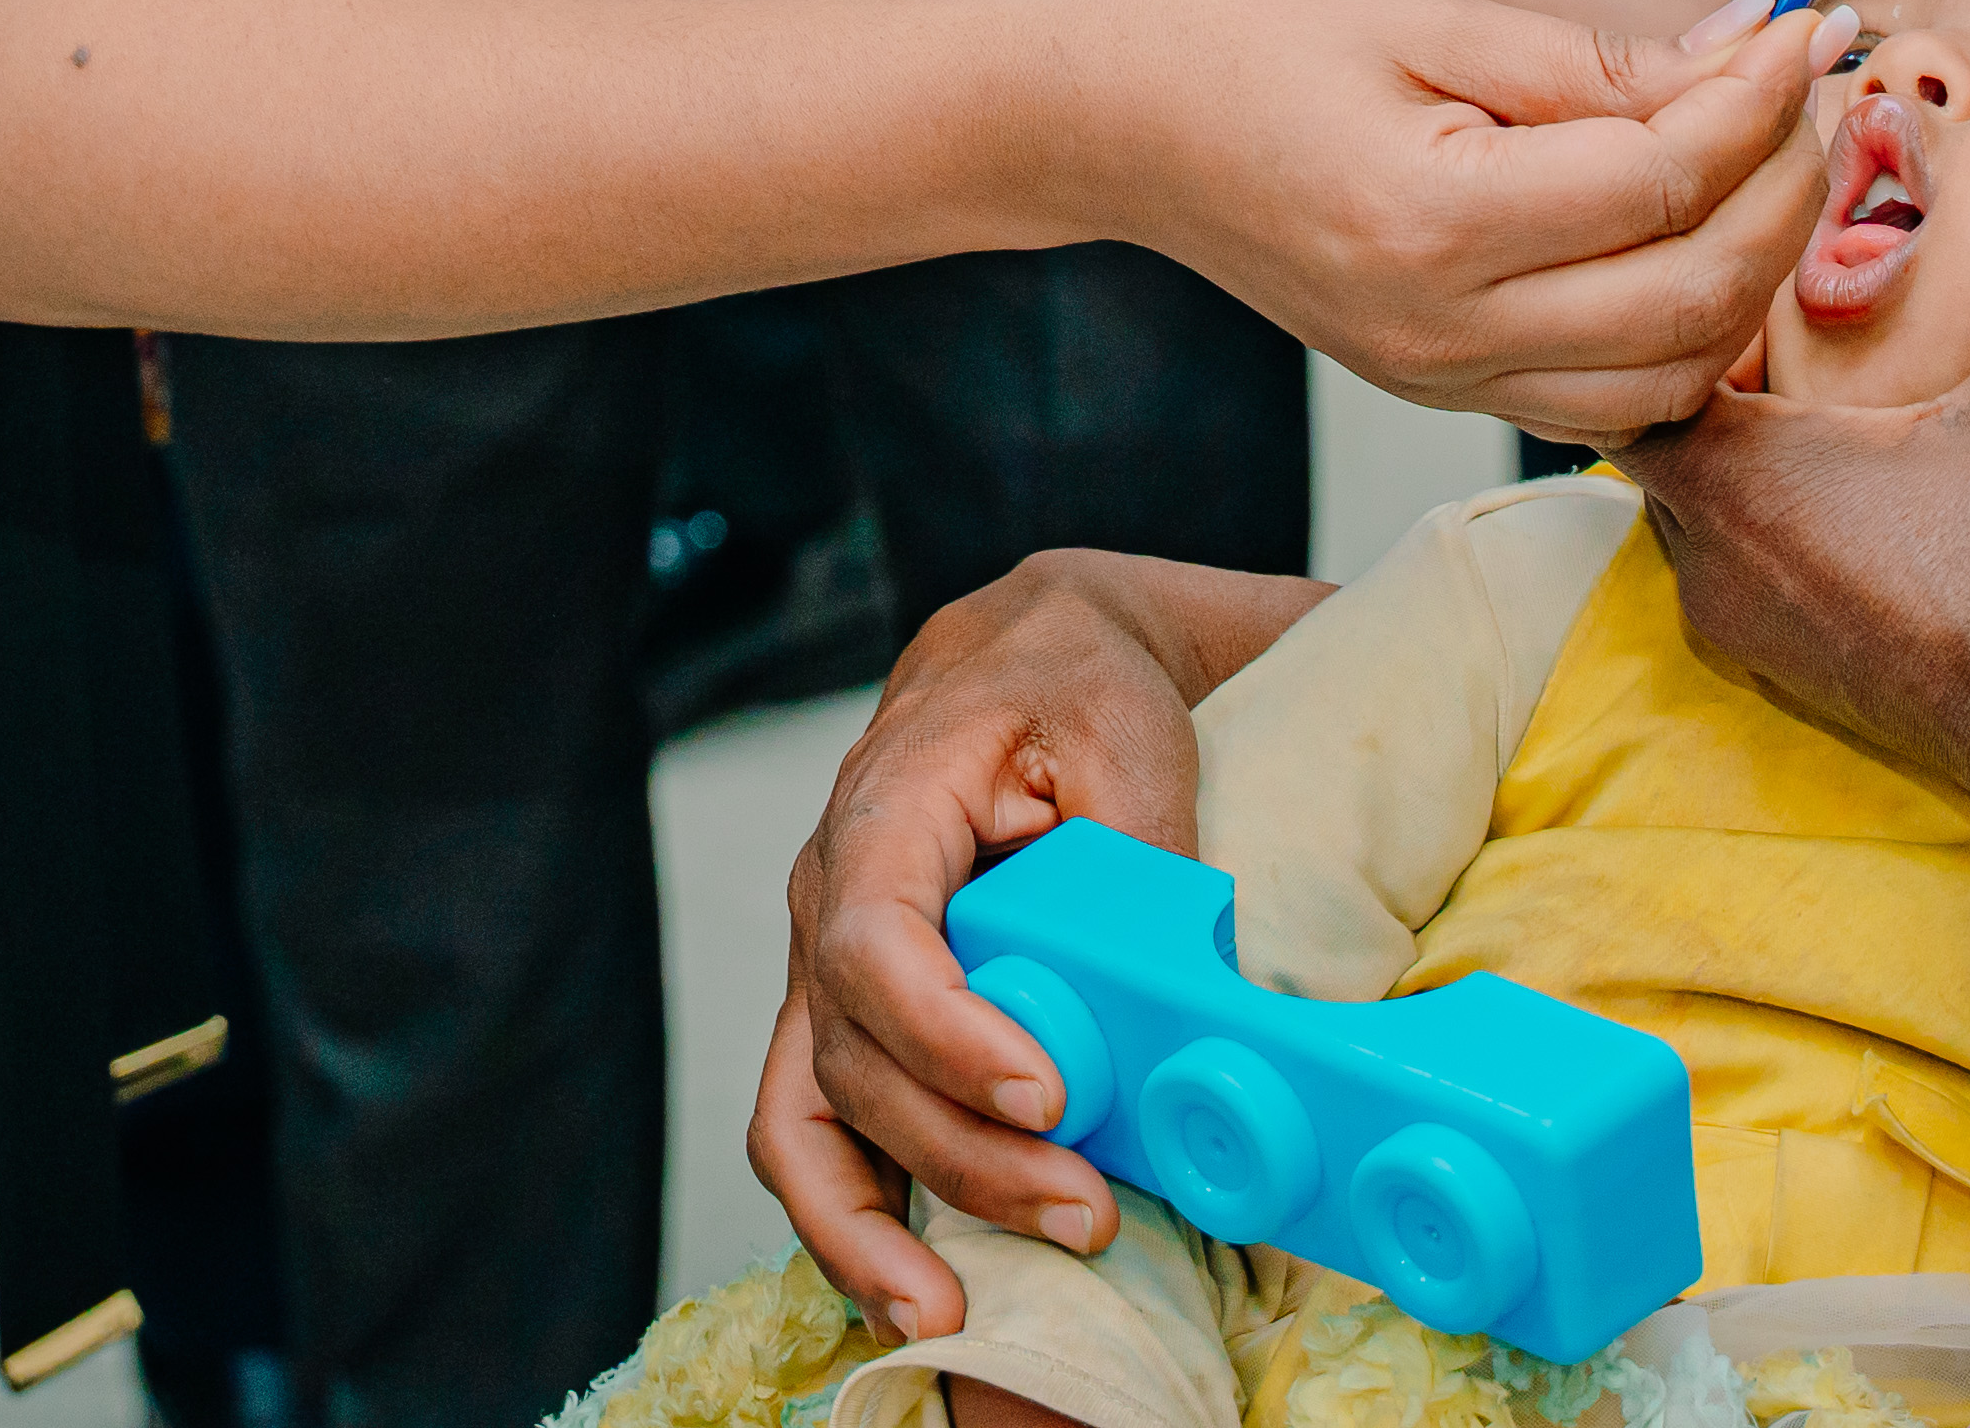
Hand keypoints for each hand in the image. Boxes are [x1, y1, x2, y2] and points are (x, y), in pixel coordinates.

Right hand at [757, 552, 1270, 1327]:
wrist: (1028, 657)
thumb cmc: (1071, 682)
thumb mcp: (1122, 723)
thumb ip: (1132, 843)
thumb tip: (1165, 975)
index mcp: (885, 811)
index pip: (875, 939)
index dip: (945, 1030)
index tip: (1046, 1091)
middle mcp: (828, 902)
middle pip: (855, 1058)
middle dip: (962, 1154)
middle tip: (1085, 1209)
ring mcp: (826, 975)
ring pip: (804, 1121)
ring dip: (870, 1226)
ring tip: (949, 1312)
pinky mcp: (853, 1029)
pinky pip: (815, 1140)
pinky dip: (849, 1224)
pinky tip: (915, 1293)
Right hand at [1081, 0, 1830, 434]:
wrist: (1109, 123)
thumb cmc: (1245, 34)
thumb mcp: (1418, 10)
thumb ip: (1589, 58)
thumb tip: (1749, 52)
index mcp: (1431, 222)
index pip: (1664, 182)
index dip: (1758, 100)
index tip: (1808, 23)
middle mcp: (1443, 333)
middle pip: (1696, 296)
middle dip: (1786, 188)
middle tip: (1810, 85)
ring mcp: (1441, 381)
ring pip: (1674, 376)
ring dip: (1754, 273)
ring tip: (1767, 155)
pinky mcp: (1441, 392)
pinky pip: (1612, 402)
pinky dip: (1687, 336)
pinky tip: (1698, 238)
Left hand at [1620, 220, 1969, 835]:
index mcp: (1736, 482)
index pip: (1626, 372)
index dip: (1664, 308)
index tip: (1721, 264)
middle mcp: (1713, 566)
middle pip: (1655, 438)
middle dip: (1702, 373)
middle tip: (1771, 311)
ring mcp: (1753, 634)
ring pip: (1703, 509)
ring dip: (1746, 453)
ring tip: (1823, 389)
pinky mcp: (1803, 677)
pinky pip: (1752, 569)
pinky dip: (1785, 519)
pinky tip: (1870, 482)